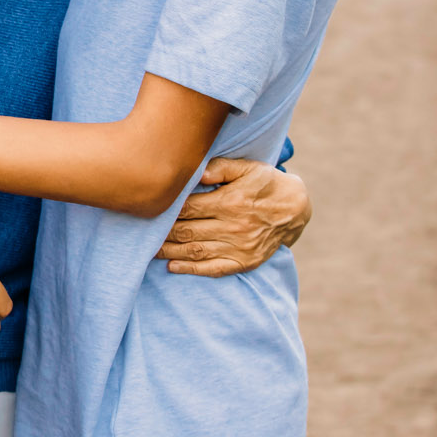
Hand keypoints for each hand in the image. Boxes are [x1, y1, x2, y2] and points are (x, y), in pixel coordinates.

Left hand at [155, 159, 310, 276]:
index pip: (188, 208)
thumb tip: (197, 171)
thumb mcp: (247, 167)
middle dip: (161, 233)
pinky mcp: (244, 261)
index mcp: (230, 202)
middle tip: (140, 233)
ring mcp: (238, 247)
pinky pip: (214, 269)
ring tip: (148, 250)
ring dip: (169, 252)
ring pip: (196, 251)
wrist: (295, 208)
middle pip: (187, 231)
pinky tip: (172, 267)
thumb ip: (220, 167)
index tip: (148, 210)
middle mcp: (233, 227)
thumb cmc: (265, 183)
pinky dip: (191, 269)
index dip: (165, 211)